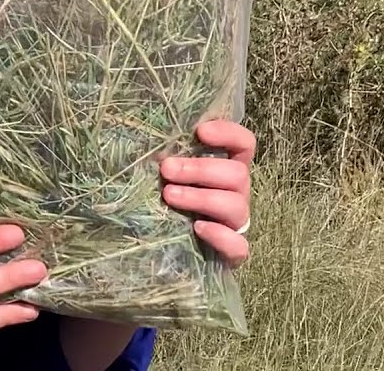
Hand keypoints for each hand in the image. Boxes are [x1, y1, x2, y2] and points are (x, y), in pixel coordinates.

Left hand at [160, 119, 254, 267]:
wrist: (169, 250)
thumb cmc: (165, 199)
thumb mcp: (167, 176)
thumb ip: (166, 158)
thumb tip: (140, 140)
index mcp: (225, 168)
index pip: (243, 144)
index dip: (228, 134)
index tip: (200, 131)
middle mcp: (236, 192)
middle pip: (237, 174)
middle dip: (200, 169)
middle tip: (167, 169)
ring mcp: (235, 223)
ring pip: (235, 205)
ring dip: (201, 198)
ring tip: (169, 196)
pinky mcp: (232, 252)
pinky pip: (238, 246)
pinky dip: (220, 236)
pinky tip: (197, 228)